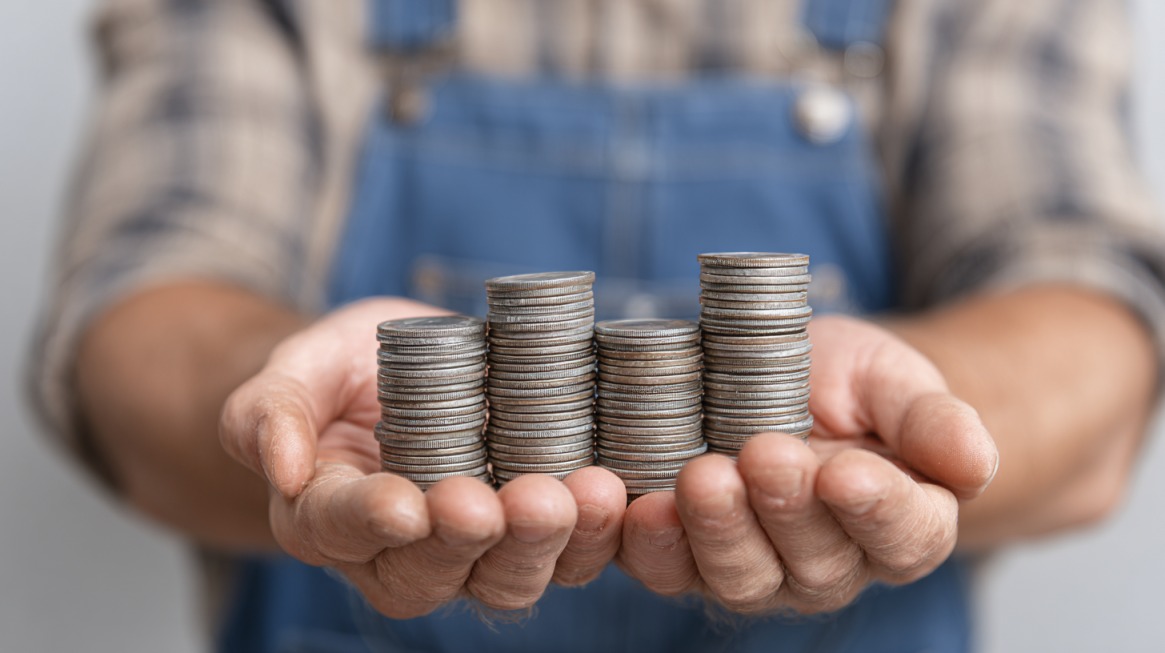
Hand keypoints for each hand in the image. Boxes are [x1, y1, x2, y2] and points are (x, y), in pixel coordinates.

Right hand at [220, 297, 626, 616]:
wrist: (398, 373)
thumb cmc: (339, 374)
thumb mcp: (295, 371)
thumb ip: (270, 412)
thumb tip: (280, 466)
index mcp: (327, 518)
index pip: (342, 531)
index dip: (373, 521)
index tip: (407, 504)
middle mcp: (399, 554)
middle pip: (431, 572)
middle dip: (467, 540)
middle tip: (494, 502)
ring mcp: (472, 550)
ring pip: (506, 576)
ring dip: (544, 543)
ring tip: (576, 494)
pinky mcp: (531, 532)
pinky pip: (568, 551)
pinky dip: (596, 530)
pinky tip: (616, 491)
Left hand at [617, 315, 998, 613]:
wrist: (789, 382)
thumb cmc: (852, 387)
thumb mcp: (896, 381)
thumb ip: (933, 420)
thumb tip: (975, 459)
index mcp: (902, 525)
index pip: (903, 535)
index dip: (876, 510)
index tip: (846, 472)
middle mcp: (831, 563)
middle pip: (814, 564)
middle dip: (784, 512)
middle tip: (762, 456)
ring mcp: (756, 566)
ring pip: (739, 576)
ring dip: (716, 531)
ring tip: (699, 478)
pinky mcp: (686, 554)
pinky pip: (665, 565)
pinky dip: (645, 541)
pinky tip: (631, 503)